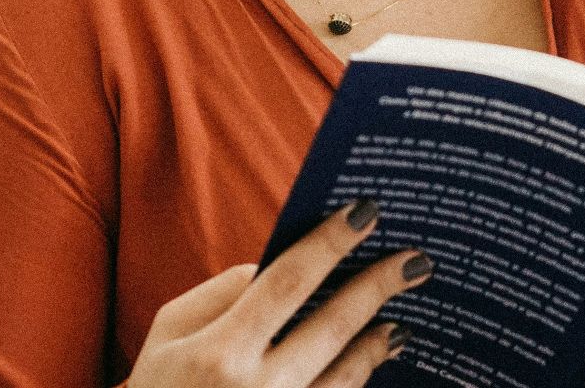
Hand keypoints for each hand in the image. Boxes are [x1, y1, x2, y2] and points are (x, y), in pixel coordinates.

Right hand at [127, 198, 432, 387]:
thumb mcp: (168, 335)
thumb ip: (222, 293)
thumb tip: (278, 267)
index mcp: (221, 352)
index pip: (289, 282)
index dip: (331, 243)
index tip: (366, 212)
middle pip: (335, 325)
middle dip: (379, 286)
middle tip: (416, 260)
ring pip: (349, 373)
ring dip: (379, 340)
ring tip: (399, 314)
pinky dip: (361, 377)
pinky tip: (376, 357)